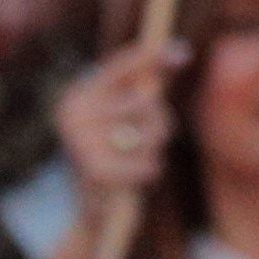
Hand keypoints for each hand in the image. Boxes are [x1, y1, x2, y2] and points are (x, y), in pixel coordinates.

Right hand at [54, 39, 181, 198]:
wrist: (90, 208)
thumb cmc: (113, 152)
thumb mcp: (123, 114)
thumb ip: (145, 83)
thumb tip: (180, 51)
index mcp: (78, 95)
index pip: (121, 66)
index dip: (153, 56)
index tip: (184, 52)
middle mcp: (74, 113)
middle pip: (147, 102)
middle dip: (160, 121)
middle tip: (146, 140)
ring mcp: (80, 142)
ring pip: (151, 133)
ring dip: (155, 148)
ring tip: (135, 159)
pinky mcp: (94, 171)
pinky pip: (147, 163)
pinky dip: (150, 170)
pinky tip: (136, 175)